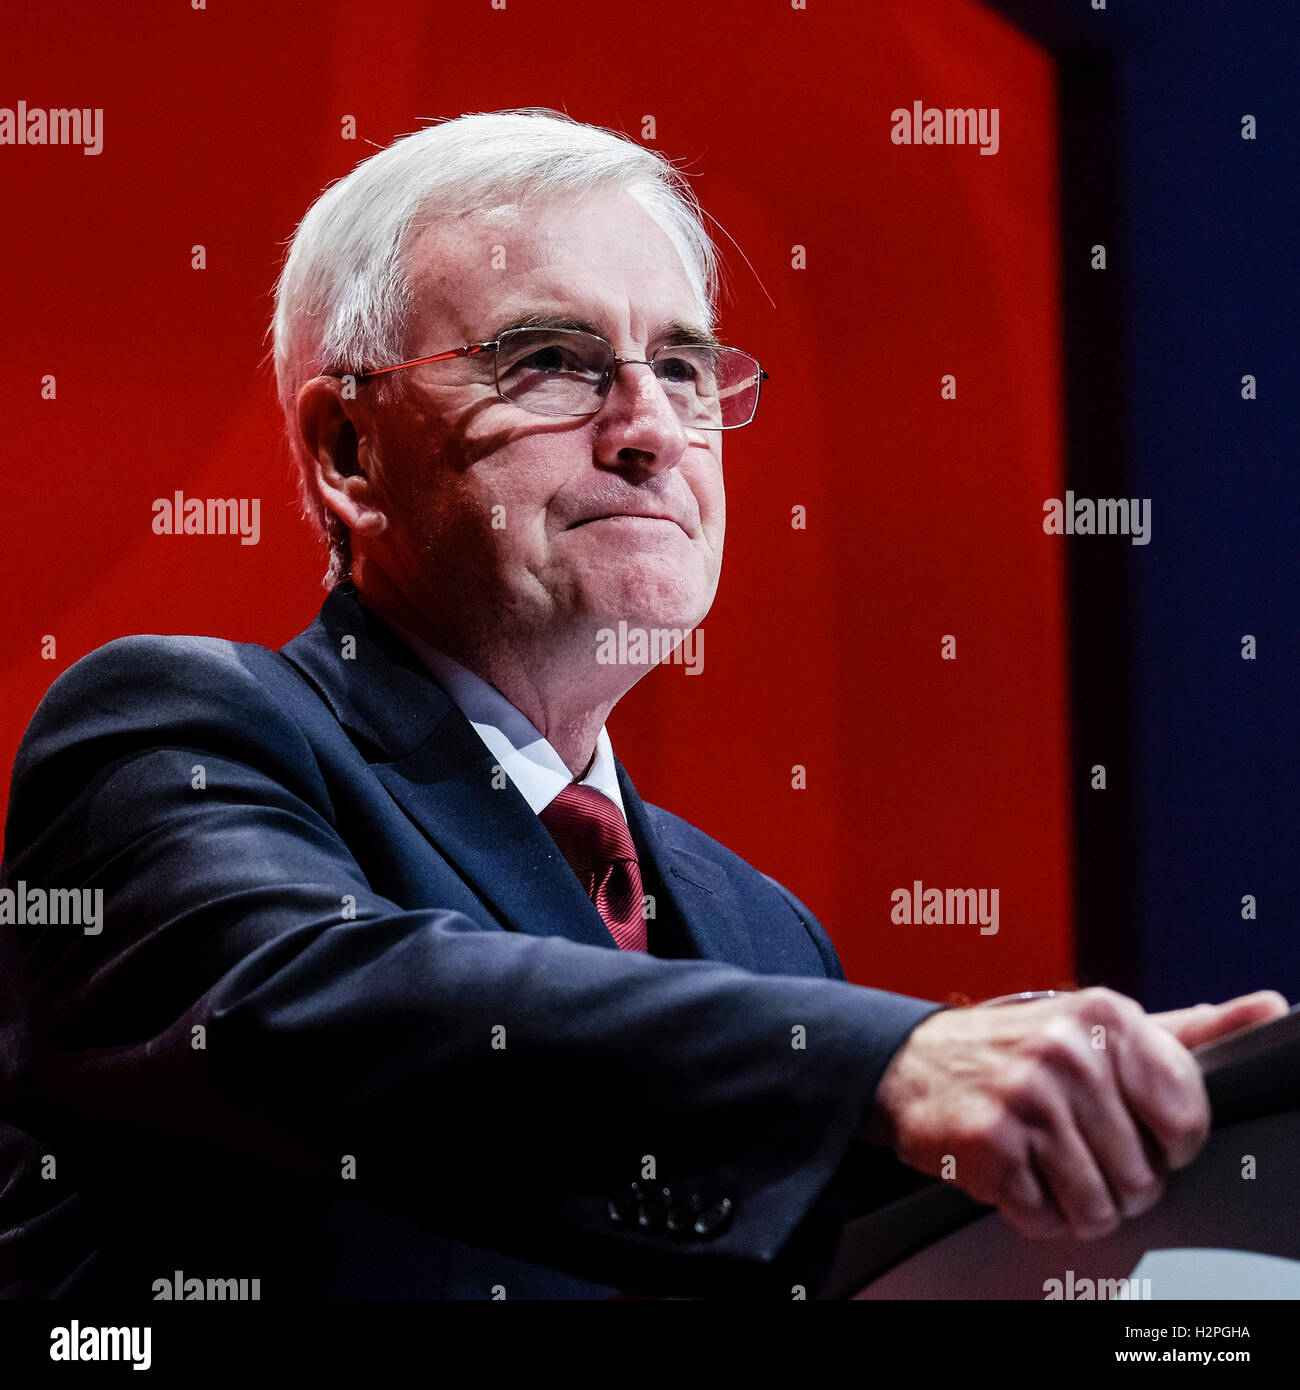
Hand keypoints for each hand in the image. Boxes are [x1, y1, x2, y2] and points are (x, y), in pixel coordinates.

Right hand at [867, 987, 1287, 1240]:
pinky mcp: (990, 1144)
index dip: (1168, 1145)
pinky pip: (1045, 1218)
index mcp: (1107, 1017)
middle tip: (1078, 1147)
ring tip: (1049, 1164)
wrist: (911, 1062)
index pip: (1188, 1121)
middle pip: (1144, 1177)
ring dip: (1076, 1204)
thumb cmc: (1017, 1048)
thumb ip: (1186, 1029)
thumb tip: (1268, 1008)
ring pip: (1098, 1207)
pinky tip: (1015, 1170)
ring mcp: (1027, 1098)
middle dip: (1116, 1180)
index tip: (1136, 1130)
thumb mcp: (1100, 1026)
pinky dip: (1033, 1210)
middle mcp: (1069, 1052)